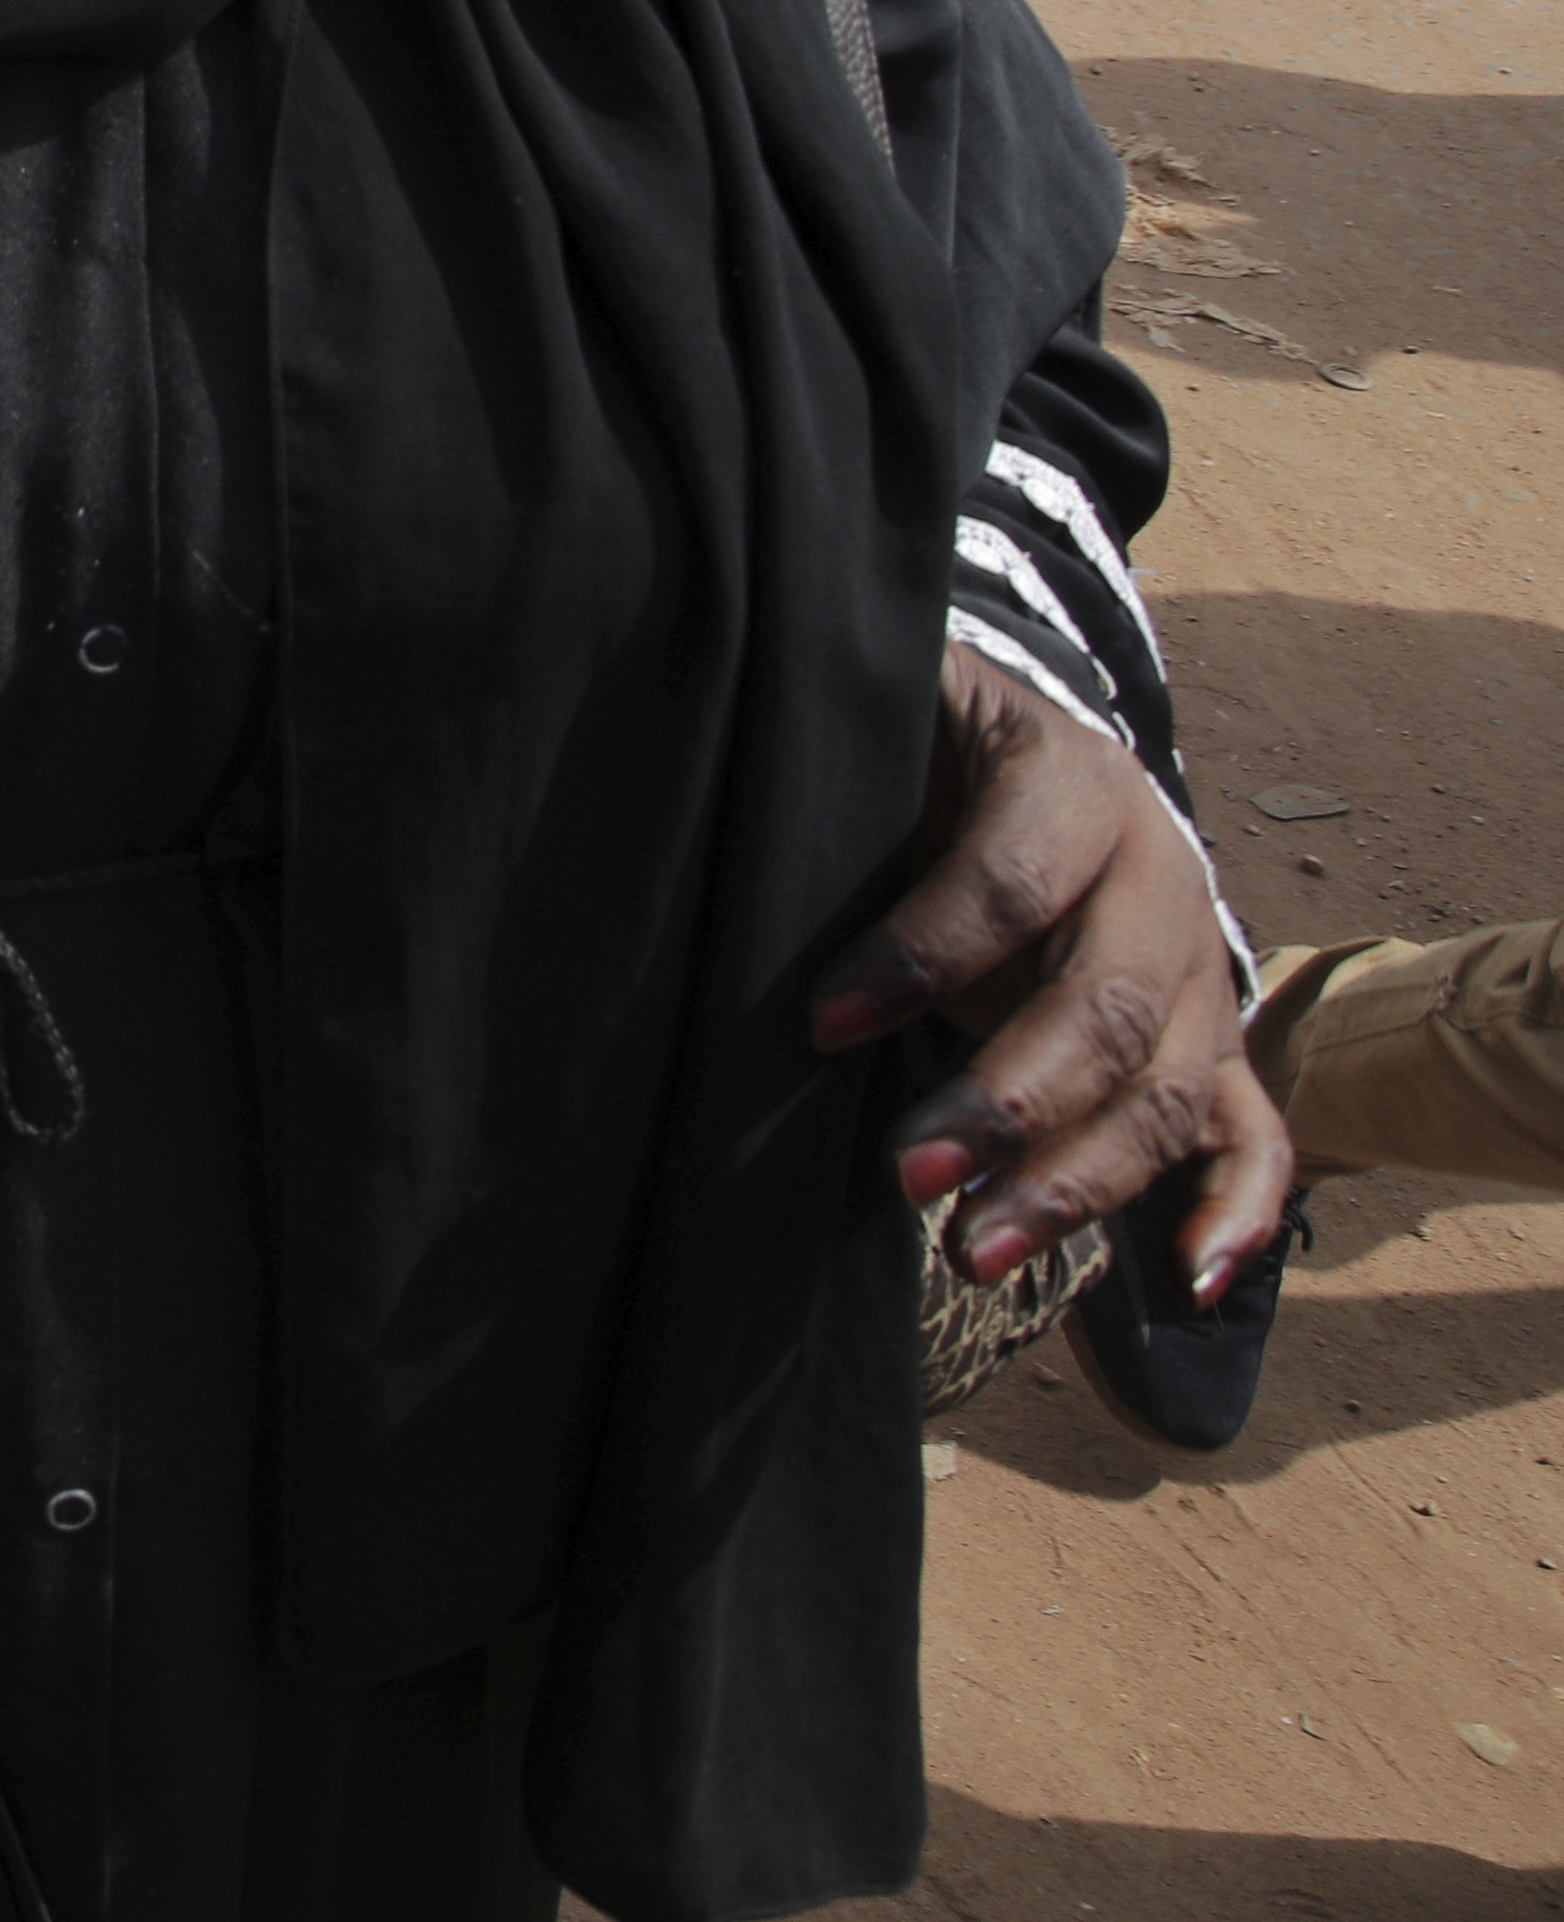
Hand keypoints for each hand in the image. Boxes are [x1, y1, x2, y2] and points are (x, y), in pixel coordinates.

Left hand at [825, 645, 1296, 1301]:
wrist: (1037, 748)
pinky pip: (1252, 1133)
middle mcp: (1161, 880)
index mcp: (1078, 784)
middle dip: (1009, 1104)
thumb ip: (843, 763)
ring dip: (1079, 1182)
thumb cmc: (933, 747)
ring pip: (1167, 1089)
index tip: (822, 1026)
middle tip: (908, 1176)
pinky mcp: (1213, 1041)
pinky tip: (1192, 1278)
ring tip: (972, 1252)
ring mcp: (1198, 971)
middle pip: (1105, 1009)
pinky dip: (1236, 1209)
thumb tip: (748, 844)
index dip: (923, 954)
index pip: (1014, 880)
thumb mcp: (899, 722)